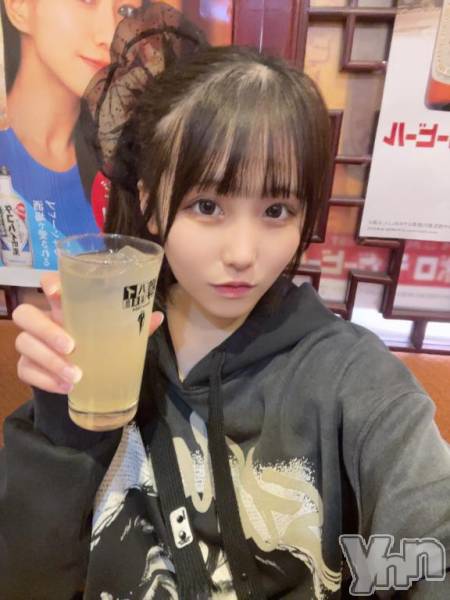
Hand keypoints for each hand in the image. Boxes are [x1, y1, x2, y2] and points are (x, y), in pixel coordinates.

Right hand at [13, 272, 164, 394]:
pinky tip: (66, 387)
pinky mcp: (27, 366)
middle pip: (25, 314)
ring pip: (24, 343)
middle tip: (72, 346)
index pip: (48, 283)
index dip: (49, 284)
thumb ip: (133, 324)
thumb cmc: (98, 342)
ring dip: (50, 360)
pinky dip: (45, 380)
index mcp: (65, 304)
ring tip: (76, 376)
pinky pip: (25, 370)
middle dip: (46, 330)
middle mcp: (43, 319)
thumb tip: (157, 316)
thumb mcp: (115, 332)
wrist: (81, 374)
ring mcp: (32, 343)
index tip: (57, 293)